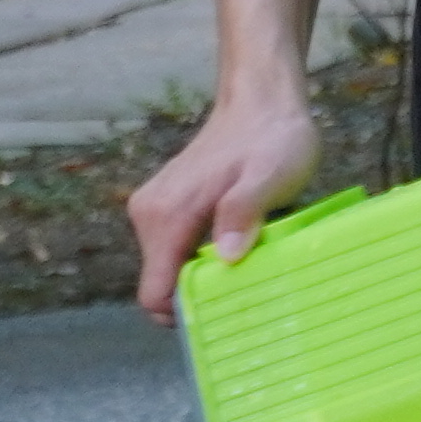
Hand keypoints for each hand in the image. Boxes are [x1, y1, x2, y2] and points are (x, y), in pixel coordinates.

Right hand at [125, 78, 319, 317]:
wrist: (262, 101)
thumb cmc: (271, 138)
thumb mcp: (269, 176)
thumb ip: (243, 212)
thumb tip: (225, 257)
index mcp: (166, 215)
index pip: (154, 294)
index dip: (185, 317)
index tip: (224, 320)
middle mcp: (150, 215)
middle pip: (163, 286)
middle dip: (201, 298)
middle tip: (248, 294)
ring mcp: (156, 211)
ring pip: (172, 270)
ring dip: (205, 278)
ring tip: (248, 269)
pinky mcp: (168, 208)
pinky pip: (179, 252)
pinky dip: (205, 260)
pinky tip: (239, 250)